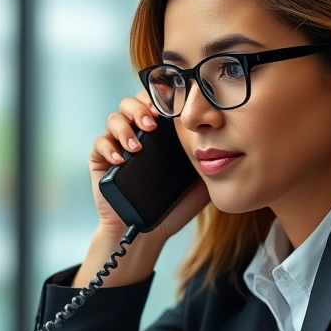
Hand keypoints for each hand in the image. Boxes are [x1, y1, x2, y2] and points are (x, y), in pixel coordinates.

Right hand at [89, 91, 208, 242]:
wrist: (149, 232)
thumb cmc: (173, 206)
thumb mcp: (200, 180)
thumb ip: (213, 160)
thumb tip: (230, 141)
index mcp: (161, 134)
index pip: (157, 103)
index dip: (162, 98)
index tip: (172, 108)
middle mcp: (137, 134)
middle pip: (132, 103)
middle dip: (141, 108)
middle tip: (153, 124)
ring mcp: (117, 145)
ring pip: (114, 118)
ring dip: (125, 126)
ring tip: (137, 144)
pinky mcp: (101, 160)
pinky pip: (99, 143)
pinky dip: (108, 147)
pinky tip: (120, 159)